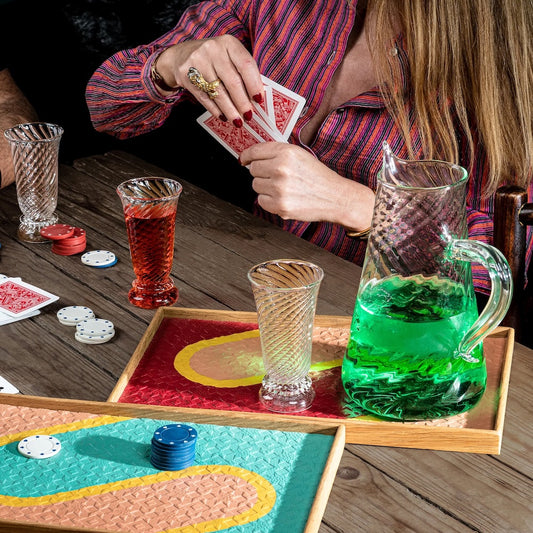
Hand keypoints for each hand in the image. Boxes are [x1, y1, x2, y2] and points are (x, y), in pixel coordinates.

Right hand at [155, 35, 263, 126]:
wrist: (181, 55)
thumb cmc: (214, 59)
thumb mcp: (229, 56)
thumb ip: (242, 72)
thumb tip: (255, 98)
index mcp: (228, 43)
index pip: (246, 65)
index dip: (254, 84)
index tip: (259, 100)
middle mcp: (213, 49)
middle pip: (233, 81)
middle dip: (242, 102)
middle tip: (249, 116)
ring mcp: (198, 62)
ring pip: (218, 92)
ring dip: (230, 110)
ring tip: (238, 121)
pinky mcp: (186, 75)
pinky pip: (205, 97)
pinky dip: (216, 109)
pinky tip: (223, 116)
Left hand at [240, 142, 374, 229]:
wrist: (334, 197)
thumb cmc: (317, 176)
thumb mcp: (299, 155)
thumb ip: (276, 153)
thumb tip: (250, 158)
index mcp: (286, 152)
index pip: (255, 152)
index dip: (247, 156)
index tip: (243, 160)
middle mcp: (281, 169)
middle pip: (253, 170)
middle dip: (262, 173)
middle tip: (278, 177)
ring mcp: (279, 188)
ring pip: (256, 186)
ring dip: (266, 187)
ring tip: (284, 188)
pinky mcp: (280, 206)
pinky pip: (261, 201)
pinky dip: (270, 201)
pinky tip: (284, 198)